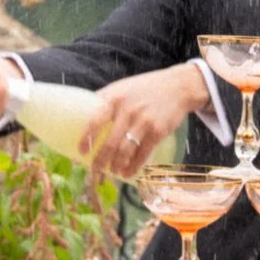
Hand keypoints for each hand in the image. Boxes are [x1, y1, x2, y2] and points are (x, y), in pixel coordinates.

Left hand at [83, 61, 208, 179]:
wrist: (178, 86)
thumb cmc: (146, 87)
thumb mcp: (122, 88)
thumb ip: (106, 101)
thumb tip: (84, 117)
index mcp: (114, 98)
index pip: (94, 120)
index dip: (86, 138)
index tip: (81, 151)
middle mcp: (127, 110)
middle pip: (110, 142)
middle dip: (100, 161)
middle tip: (95, 170)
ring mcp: (143, 121)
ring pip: (125, 151)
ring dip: (116, 166)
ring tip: (112, 172)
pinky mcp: (158, 131)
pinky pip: (142, 154)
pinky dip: (133, 167)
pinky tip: (127, 173)